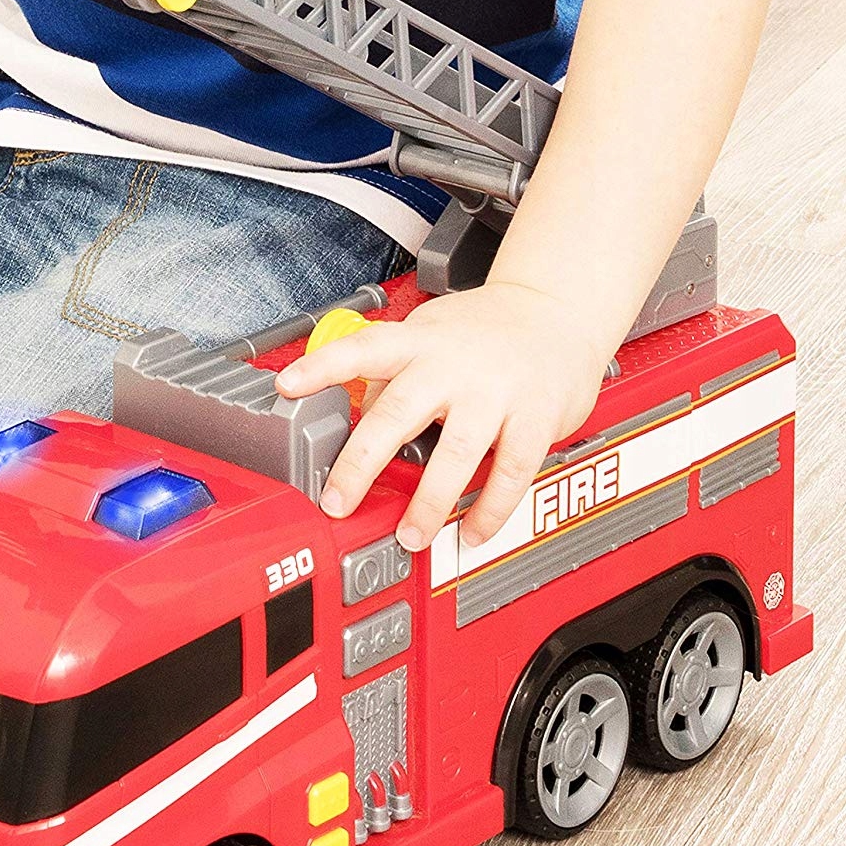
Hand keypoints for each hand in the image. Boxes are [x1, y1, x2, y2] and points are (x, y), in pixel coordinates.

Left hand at [275, 283, 610, 549]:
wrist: (559, 310)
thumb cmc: (485, 330)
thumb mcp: (428, 335)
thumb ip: (390, 374)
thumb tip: (350, 416)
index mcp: (417, 342)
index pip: (361, 349)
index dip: (321, 367)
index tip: (286, 386)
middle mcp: (452, 364)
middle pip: (398, 412)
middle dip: (363, 462)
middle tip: (338, 502)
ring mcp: (495, 391)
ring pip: (457, 452)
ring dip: (430, 502)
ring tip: (410, 535)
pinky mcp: (536, 416)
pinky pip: (511, 472)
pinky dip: (490, 509)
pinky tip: (472, 531)